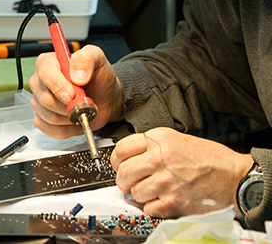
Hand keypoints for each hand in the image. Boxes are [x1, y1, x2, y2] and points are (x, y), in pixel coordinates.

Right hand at [29, 45, 123, 138]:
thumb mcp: (97, 59)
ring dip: (71, 117)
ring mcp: (39, 101)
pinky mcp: (42, 118)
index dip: (58, 86)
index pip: (45, 73)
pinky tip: (76, 120)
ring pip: (49, 117)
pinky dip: (67, 129)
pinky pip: (50, 129)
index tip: (72, 95)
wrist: (104, 97)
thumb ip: (86, 59)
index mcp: (49, 62)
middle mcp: (40, 81)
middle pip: (45, 99)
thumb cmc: (98, 77)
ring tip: (82, 110)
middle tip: (85, 102)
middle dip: (69, 105)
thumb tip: (76, 75)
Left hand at [111, 127, 252, 217]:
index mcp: (159, 140)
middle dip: (123, 179)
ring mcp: (165, 181)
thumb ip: (149, 146)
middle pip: (122, 172)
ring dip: (140, 194)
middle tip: (131, 180)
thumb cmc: (206, 157)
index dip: (116, 159)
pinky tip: (163, 198)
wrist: (230, 175)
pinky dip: (152, 207)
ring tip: (153, 189)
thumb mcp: (175, 139)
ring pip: (133, 192)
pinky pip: (147, 208)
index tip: (119, 164)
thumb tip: (127, 158)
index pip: (120, 149)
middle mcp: (159, 158)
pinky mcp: (172, 202)